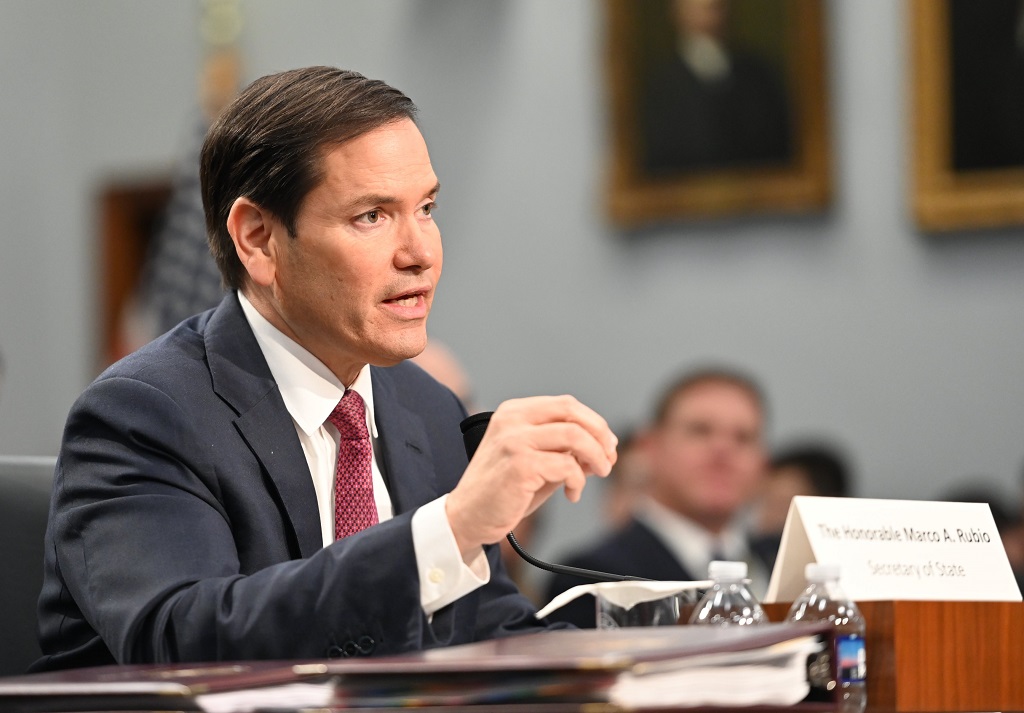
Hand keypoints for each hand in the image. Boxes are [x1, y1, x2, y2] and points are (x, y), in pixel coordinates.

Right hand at [445, 395, 616, 556]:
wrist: (468, 516)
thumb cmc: (503, 490)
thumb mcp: (536, 460)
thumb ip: (564, 449)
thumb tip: (603, 448)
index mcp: (514, 412)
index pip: (566, 404)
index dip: (594, 423)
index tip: (607, 445)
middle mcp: (512, 420)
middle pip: (572, 412)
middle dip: (600, 435)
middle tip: (608, 459)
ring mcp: (515, 440)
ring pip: (575, 436)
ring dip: (596, 457)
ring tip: (598, 474)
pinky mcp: (520, 465)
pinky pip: (567, 466)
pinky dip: (578, 481)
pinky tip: (571, 494)